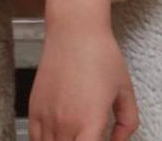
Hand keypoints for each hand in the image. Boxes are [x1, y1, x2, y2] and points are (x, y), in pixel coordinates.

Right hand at [29, 0, 138, 140]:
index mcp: (91, 121)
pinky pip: (35, 140)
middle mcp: (67, 123)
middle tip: (89, 135)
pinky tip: (57, 136)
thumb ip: (127, 122)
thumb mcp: (125, 90)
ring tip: (75, 133)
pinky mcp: (34, 110)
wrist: (74, 32)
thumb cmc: (101, 57)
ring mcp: (47, 118)